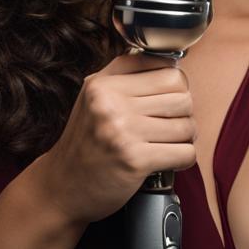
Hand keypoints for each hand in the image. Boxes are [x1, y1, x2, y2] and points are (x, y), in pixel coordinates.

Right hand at [38, 52, 196, 224]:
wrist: (62, 186)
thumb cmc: (84, 142)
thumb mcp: (93, 96)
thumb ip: (125, 74)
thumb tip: (170, 62)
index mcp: (103, 84)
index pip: (167, 69)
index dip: (176, 85)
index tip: (169, 97)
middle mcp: (111, 103)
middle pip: (181, 95)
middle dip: (183, 112)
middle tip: (170, 123)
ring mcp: (123, 131)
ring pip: (187, 124)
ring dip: (185, 137)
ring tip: (169, 141)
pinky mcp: (135, 160)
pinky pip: (185, 152)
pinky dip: (184, 158)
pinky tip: (169, 159)